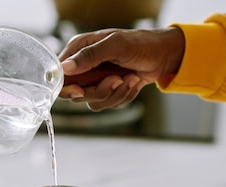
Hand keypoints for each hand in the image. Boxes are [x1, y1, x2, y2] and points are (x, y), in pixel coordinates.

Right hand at [59, 27, 184, 110]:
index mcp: (80, 50)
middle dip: (99, 91)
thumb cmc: (141, 43)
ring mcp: (95, 80)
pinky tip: (133, 82)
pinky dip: (124, 96)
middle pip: (76, 93)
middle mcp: (84, 66)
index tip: (80, 90)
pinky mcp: (107, 91)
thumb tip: (65, 68)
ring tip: (130, 77)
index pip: (60, 75)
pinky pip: (108, 104)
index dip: (67, 87)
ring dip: (116, 94)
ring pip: (93, 102)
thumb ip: (89, 55)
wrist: (164, 55)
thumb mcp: (115, 45)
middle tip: (117, 79)